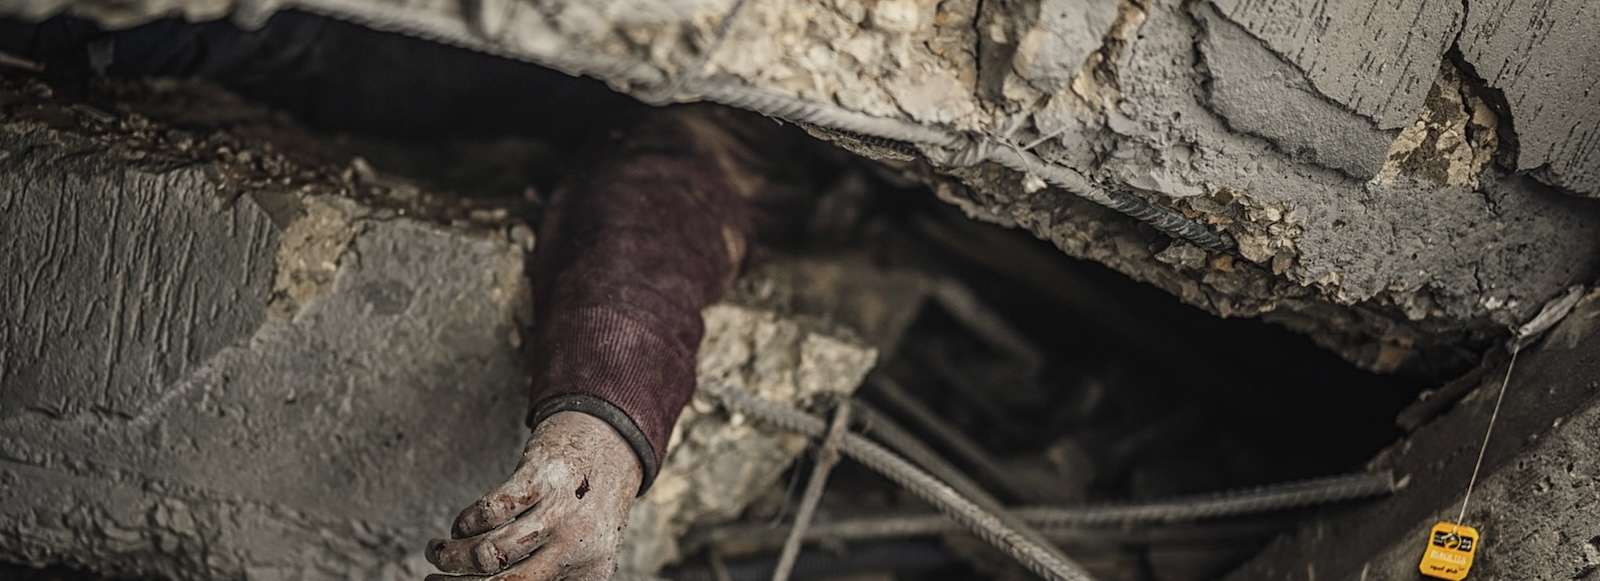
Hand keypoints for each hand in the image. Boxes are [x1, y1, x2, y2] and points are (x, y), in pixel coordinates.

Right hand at [426, 411, 642, 580]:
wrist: (612, 446)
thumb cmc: (586, 510)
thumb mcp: (583, 553)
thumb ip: (552, 576)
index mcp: (588, 576)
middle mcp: (576, 548)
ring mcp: (560, 512)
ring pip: (489, 552)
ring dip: (451, 556)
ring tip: (438, 552)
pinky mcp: (542, 476)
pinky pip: (491, 510)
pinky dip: (465, 522)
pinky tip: (461, 527)